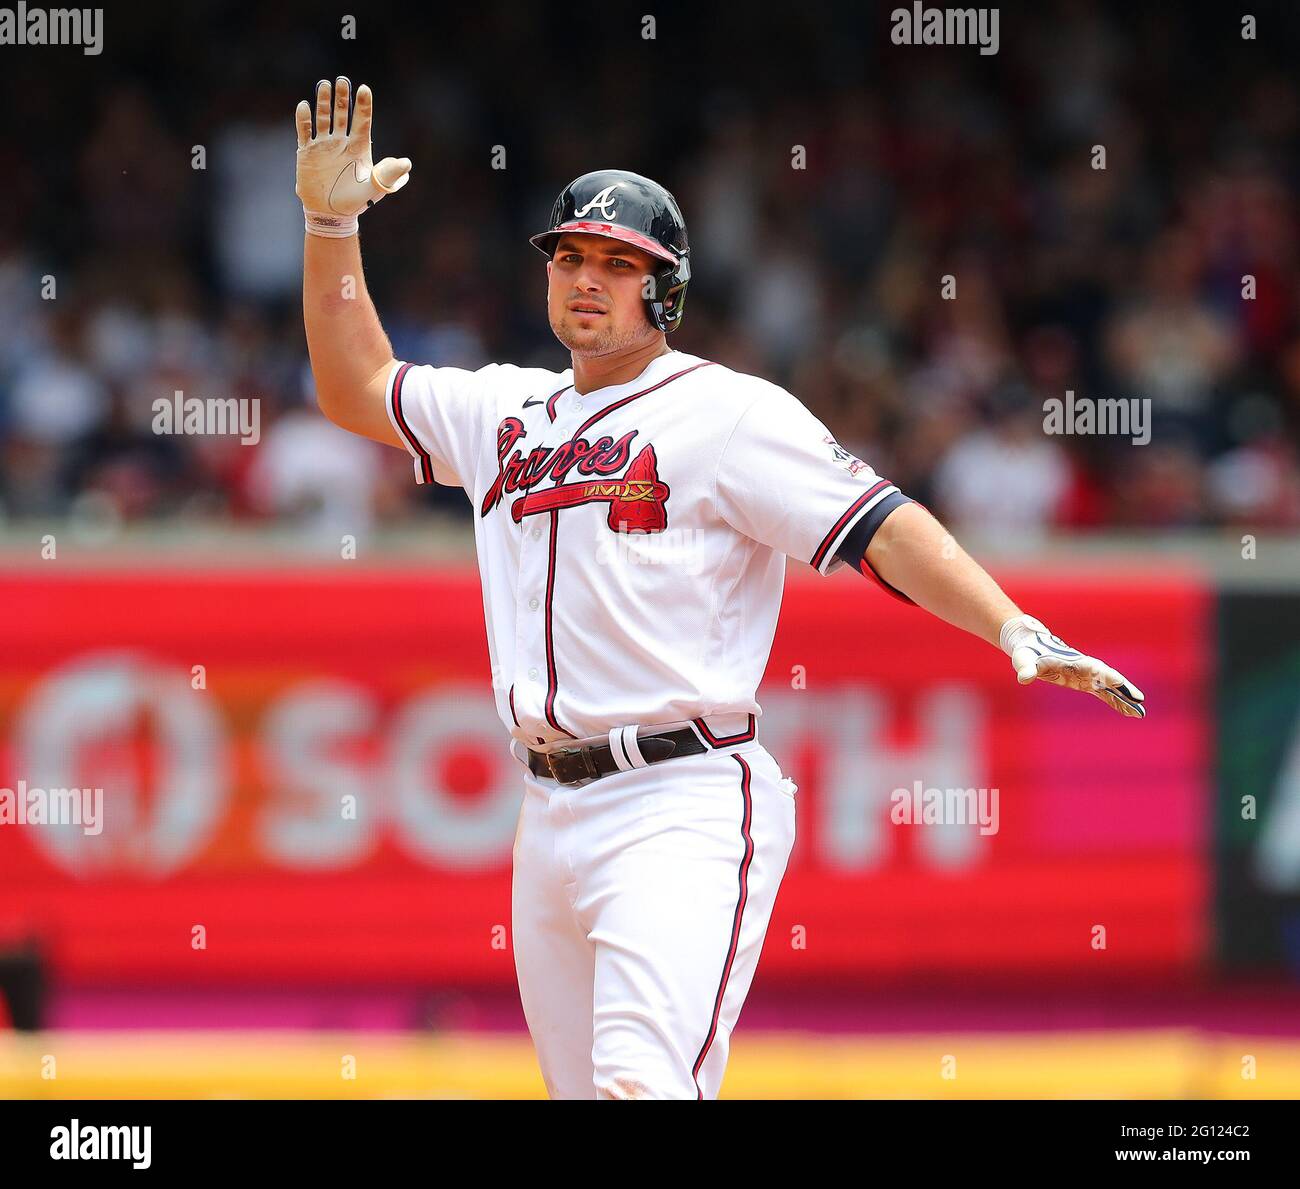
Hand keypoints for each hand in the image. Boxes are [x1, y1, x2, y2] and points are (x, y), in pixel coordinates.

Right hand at [295, 77, 411, 237]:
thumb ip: (389, 175)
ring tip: (325, 84)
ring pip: (323, 118)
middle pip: (341, 114)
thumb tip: (407, 163)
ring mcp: (324, 145)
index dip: (363, 106)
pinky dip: (304, 119)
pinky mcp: (307, 152)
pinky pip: (304, 131)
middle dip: (341, 98)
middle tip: (342, 80)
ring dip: (323, 101)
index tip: (364, 89)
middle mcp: (342, 142)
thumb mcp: (375, 189)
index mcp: (359, 148)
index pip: (362, 122)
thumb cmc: (356, 202)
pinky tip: (305, 106)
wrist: (331, 214)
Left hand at [999, 614, 1145, 717]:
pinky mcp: (1083, 682)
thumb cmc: (1027, 652)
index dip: (1109, 677)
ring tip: (1139, 714)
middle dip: (1124, 690)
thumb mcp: (1024, 660)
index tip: (1122, 684)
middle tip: (1140, 703)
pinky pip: (1103, 693)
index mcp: (1075, 661)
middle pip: (1109, 679)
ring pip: (1110, 688)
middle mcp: (1085, 667)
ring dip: (1124, 700)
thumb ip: (1026, 668)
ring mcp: (1086, 675)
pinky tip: (1127, 711)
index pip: (1097, 669)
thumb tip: (1024, 678)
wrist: (1030, 645)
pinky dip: (1115, 701)